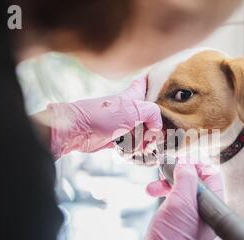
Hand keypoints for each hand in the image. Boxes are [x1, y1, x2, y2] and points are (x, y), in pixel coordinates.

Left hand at [47, 77, 161, 159]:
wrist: (79, 131)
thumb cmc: (104, 116)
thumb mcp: (134, 109)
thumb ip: (154, 114)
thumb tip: (158, 128)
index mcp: (134, 97)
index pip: (146, 83)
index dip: (155, 82)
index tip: (165, 88)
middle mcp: (131, 110)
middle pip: (151, 117)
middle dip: (155, 129)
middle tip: (154, 136)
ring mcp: (124, 125)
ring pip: (143, 134)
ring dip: (145, 143)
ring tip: (143, 147)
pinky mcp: (118, 139)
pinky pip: (133, 146)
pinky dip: (135, 151)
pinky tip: (134, 152)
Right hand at [130, 162, 223, 239]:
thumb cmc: (174, 237)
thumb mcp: (181, 200)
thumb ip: (186, 177)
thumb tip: (185, 164)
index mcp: (213, 207)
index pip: (211, 175)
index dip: (195, 165)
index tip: (181, 161)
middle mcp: (205, 212)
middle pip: (195, 182)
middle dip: (177, 174)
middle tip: (165, 171)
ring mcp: (192, 217)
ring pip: (181, 191)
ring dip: (166, 184)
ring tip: (153, 186)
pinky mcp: (178, 222)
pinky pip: (174, 201)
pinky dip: (163, 194)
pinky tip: (152, 193)